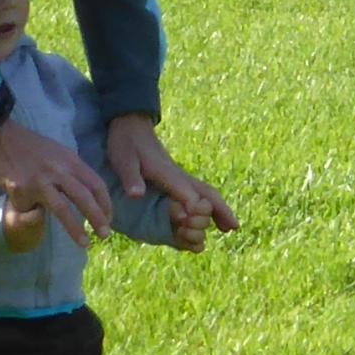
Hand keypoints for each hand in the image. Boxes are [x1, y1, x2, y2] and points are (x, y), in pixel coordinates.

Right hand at [0, 119, 110, 238]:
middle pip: (84, 197)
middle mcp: (59, 170)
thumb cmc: (27, 145)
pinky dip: (31, 215)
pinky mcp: (22, 189)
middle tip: (105, 234)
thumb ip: (70, 170)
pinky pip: (30, 209)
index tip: (109, 218)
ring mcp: (40, 180)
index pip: (96, 184)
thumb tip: (84, 190)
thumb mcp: (56, 152)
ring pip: (63, 208)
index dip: (105, 203)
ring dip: (75, 228)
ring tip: (85, 244)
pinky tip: (27, 212)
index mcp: (70, 160)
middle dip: (98, 217)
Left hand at [104, 116, 233, 250]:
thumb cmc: (126, 143)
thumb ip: (131, 178)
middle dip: (220, 211)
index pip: (188, 193)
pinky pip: (201, 194)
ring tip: (231, 228)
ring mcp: (181, 179)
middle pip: (208, 194)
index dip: (192, 209)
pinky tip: (215, 218)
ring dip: (221, 210)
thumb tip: (136, 195)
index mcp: (168, 174)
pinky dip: (212, 207)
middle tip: (231, 228)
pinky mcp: (177, 181)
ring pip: (208, 194)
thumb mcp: (123, 160)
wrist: (131, 126)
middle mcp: (180, 178)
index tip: (188, 221)